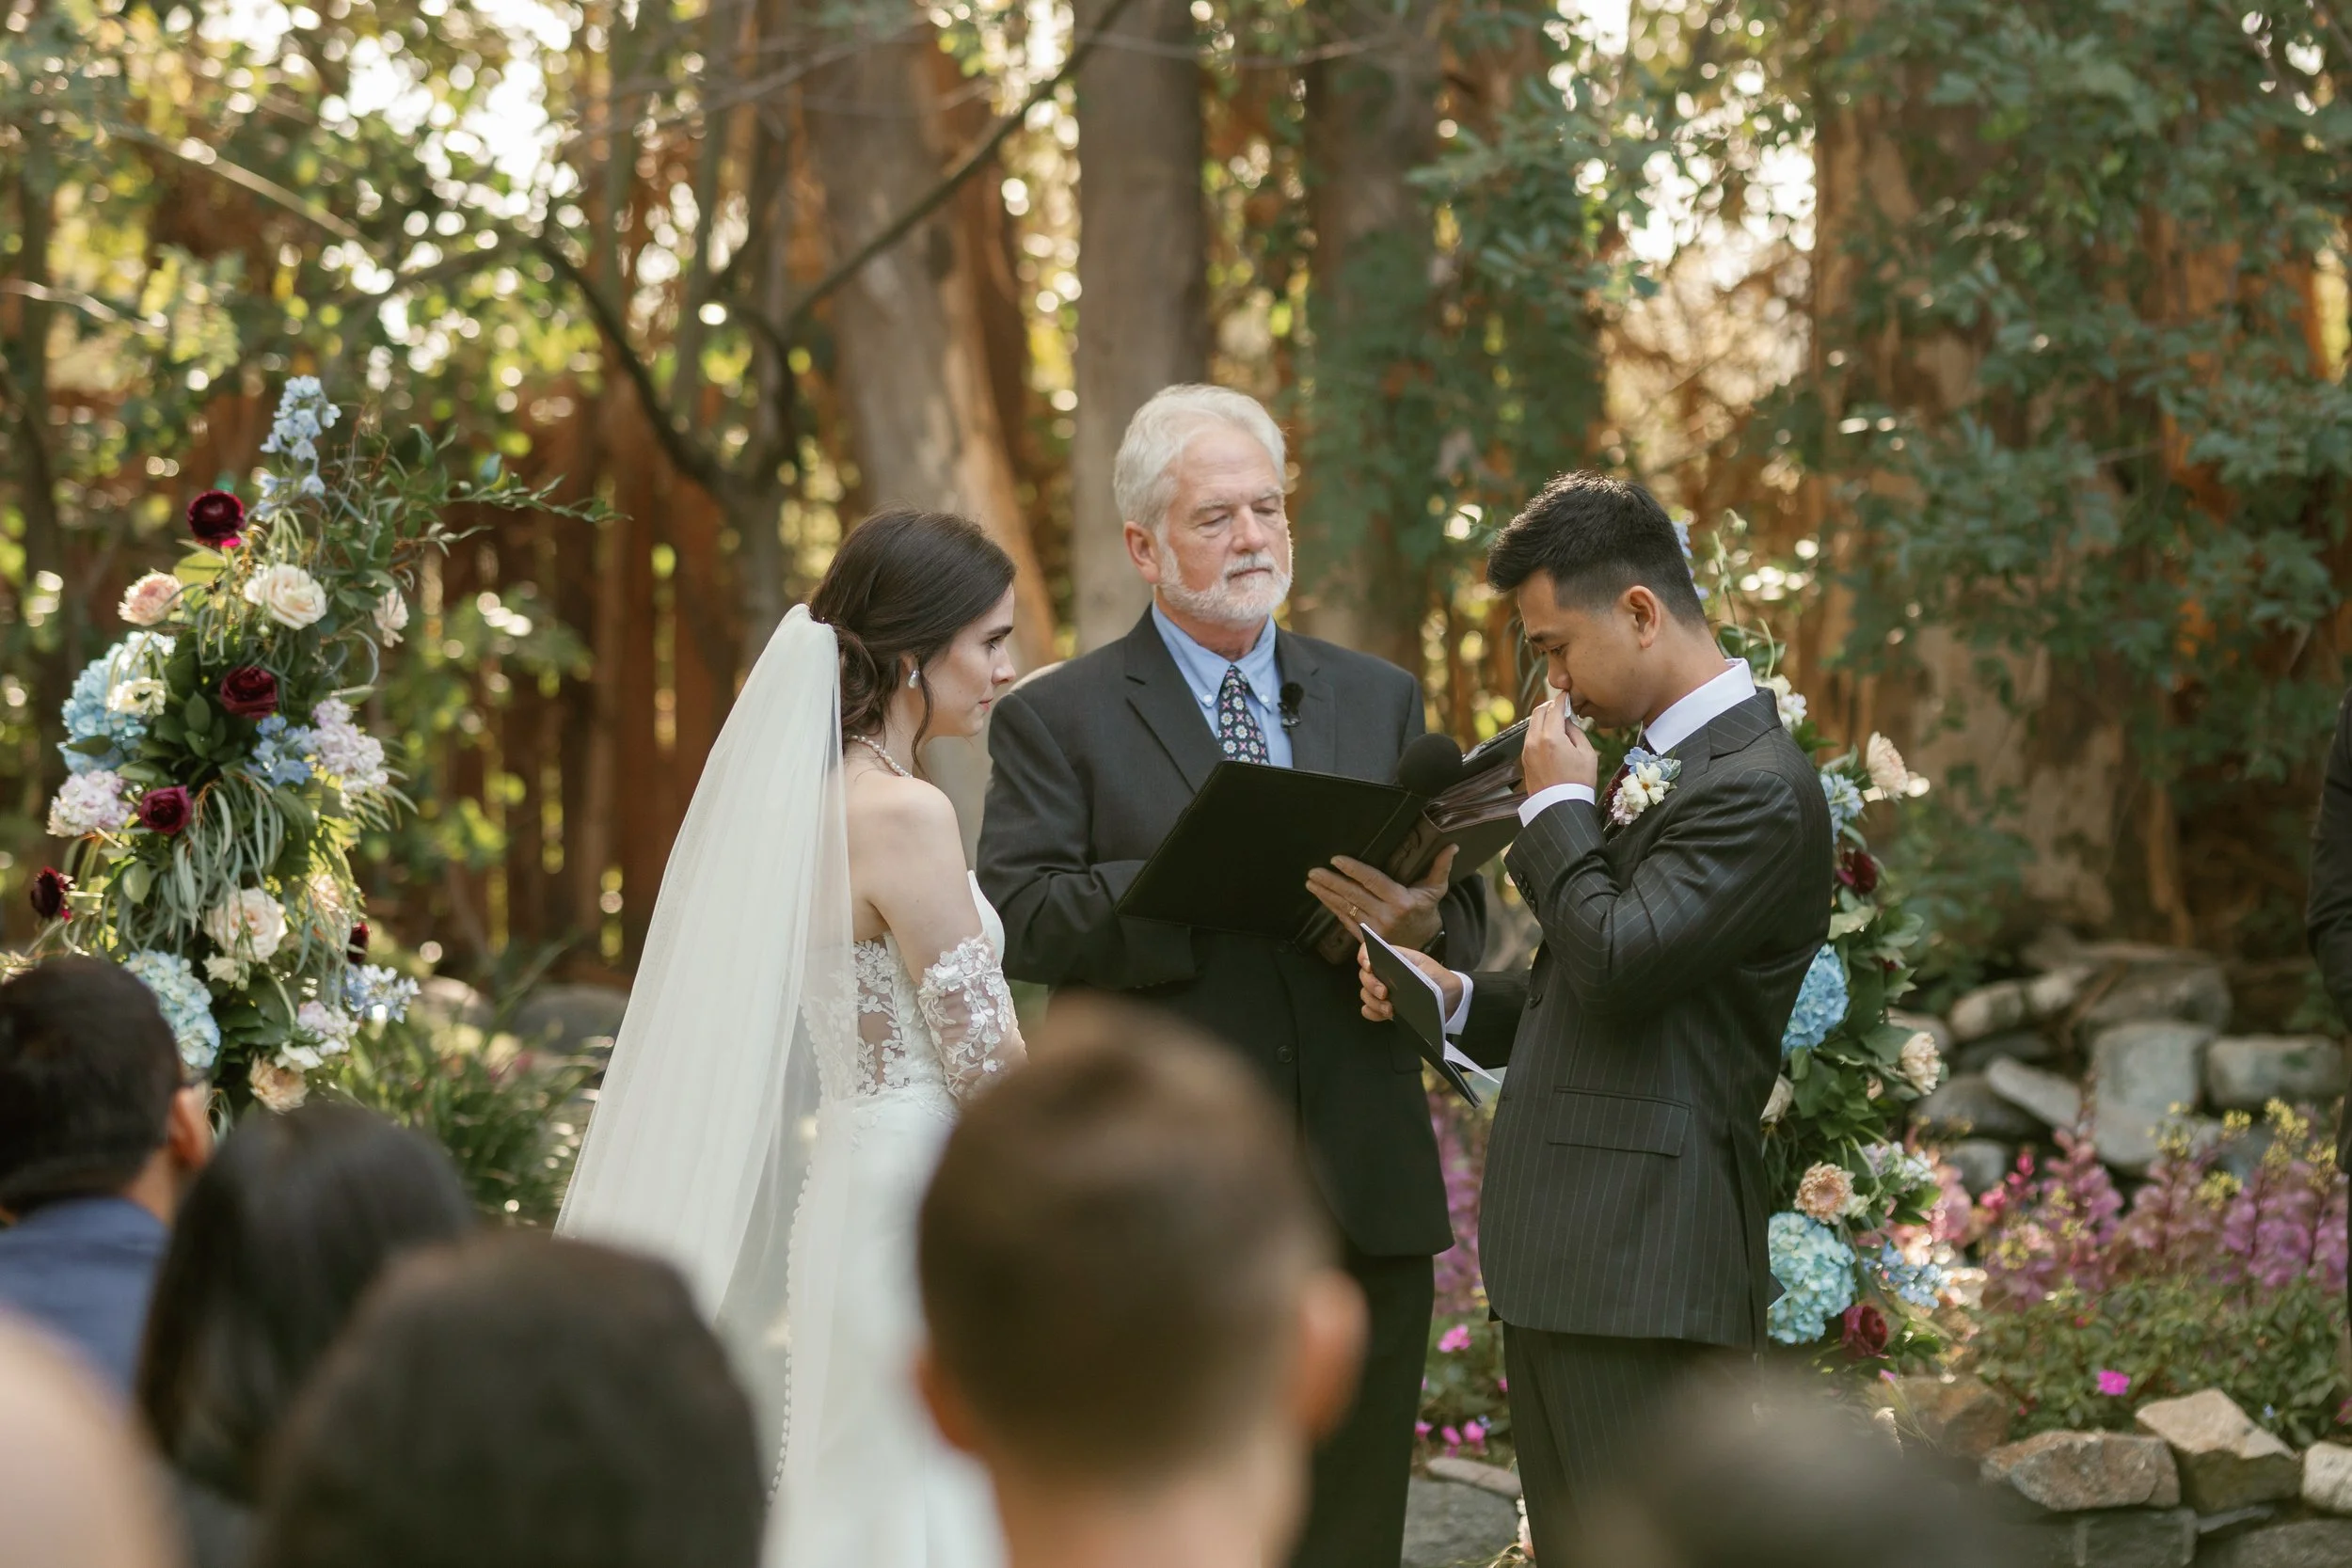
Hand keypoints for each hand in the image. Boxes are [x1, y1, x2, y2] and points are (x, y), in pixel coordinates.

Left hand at [1307, 844, 1456, 952]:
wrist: (1425, 945)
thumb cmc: (1426, 911)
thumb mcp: (1436, 890)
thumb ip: (1440, 867)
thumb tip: (1452, 845)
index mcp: (1401, 901)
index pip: (1372, 881)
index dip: (1353, 870)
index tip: (1336, 859)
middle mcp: (1386, 915)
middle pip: (1353, 895)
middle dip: (1331, 882)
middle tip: (1313, 871)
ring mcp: (1374, 930)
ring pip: (1345, 908)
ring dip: (1326, 895)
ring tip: (1311, 882)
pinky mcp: (1366, 939)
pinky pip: (1346, 921)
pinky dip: (1332, 908)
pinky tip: (1322, 897)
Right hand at [1357, 941, 1462, 1022]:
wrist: (1452, 999)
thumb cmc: (1439, 978)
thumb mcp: (1427, 969)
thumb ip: (1408, 969)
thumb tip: (1392, 977)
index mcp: (1392, 959)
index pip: (1368, 951)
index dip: (1364, 956)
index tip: (1369, 966)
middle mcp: (1384, 974)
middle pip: (1364, 976)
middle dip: (1371, 984)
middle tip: (1384, 993)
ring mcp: (1383, 992)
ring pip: (1365, 994)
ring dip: (1373, 1002)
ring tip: (1390, 1009)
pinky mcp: (1385, 1009)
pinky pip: (1369, 1010)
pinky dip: (1373, 1013)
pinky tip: (1385, 1015)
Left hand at [1521, 695, 1599, 794]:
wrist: (1559, 807)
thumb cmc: (1578, 782)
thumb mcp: (1587, 754)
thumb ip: (1576, 732)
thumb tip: (1568, 721)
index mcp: (1551, 737)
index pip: (1554, 708)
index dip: (1561, 699)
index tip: (1567, 694)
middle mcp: (1534, 741)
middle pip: (1538, 712)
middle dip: (1549, 706)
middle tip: (1561, 707)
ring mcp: (1527, 750)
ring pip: (1532, 724)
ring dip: (1543, 719)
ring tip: (1557, 721)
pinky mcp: (1524, 759)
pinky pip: (1530, 737)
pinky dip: (1538, 731)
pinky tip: (1550, 736)